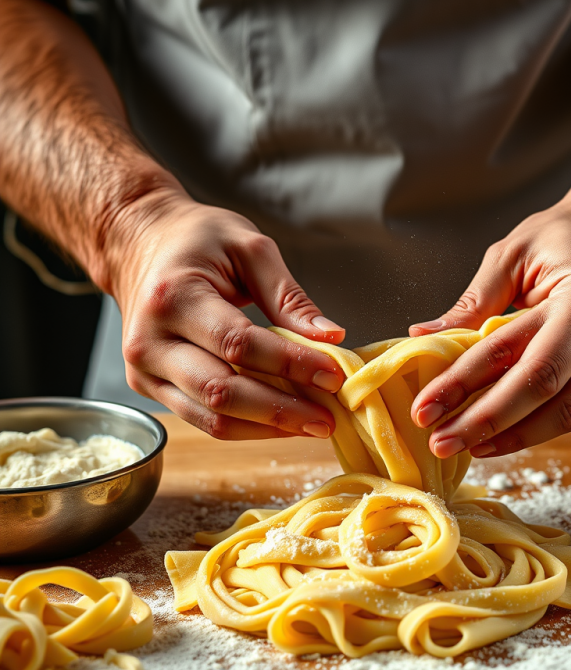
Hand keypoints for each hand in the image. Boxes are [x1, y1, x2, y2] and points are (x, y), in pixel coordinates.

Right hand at [105, 190, 345, 439]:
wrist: (138, 245)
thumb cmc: (197, 240)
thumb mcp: (249, 247)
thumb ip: (289, 296)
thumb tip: (331, 338)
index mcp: (173, 296)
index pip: (239, 343)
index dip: (290, 364)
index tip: (333, 375)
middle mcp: (150, 340)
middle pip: (222, 391)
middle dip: (282, 410)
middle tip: (328, 418)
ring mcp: (145, 370)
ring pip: (213, 418)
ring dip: (268, 428)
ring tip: (313, 425)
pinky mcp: (150, 387)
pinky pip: (204, 420)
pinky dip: (248, 427)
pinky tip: (283, 422)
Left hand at [408, 186, 570, 457]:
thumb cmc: (569, 237)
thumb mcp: (513, 255)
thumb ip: (472, 303)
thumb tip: (422, 338)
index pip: (513, 353)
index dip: (464, 386)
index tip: (424, 409)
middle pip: (543, 393)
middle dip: (485, 422)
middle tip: (440, 442)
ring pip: (567, 415)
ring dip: (512, 437)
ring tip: (468, 446)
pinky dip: (538, 428)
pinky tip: (503, 435)